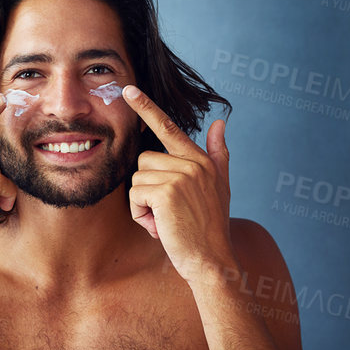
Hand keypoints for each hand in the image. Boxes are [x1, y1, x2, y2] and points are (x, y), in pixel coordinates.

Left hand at [122, 86, 233, 282]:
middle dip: (147, 188)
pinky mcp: (167, 191)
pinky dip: (140, 214)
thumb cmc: (209, 227)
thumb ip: (218, 154)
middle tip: (168, 211)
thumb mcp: (219, 187)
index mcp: (201, 160)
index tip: (129, 89)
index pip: (169, 128)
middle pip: (144, 161)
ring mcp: (181, 175)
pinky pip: (135, 195)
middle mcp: (193, 163)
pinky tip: (160, 226)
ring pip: (137, 179)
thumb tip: (220, 122)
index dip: (147, 107)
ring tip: (166, 219)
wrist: (211, 260)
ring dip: (143, 203)